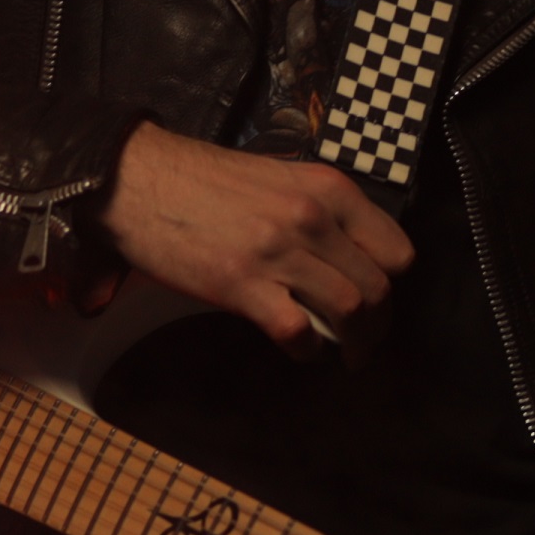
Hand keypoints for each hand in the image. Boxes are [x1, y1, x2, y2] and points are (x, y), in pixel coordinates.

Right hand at [102, 121, 409, 342]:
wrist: (138, 178)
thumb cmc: (205, 180)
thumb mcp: (281, 179)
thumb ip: (319, 212)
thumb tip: (346, 256)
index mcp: (329, 189)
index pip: (396, 249)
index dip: (391, 283)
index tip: (379, 299)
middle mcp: (313, 218)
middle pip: (378, 287)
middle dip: (379, 325)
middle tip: (366, 342)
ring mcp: (279, 252)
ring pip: (350, 310)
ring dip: (353, 344)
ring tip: (345, 356)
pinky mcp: (242, 284)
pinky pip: (298, 330)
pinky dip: (307, 350)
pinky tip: (300, 349)